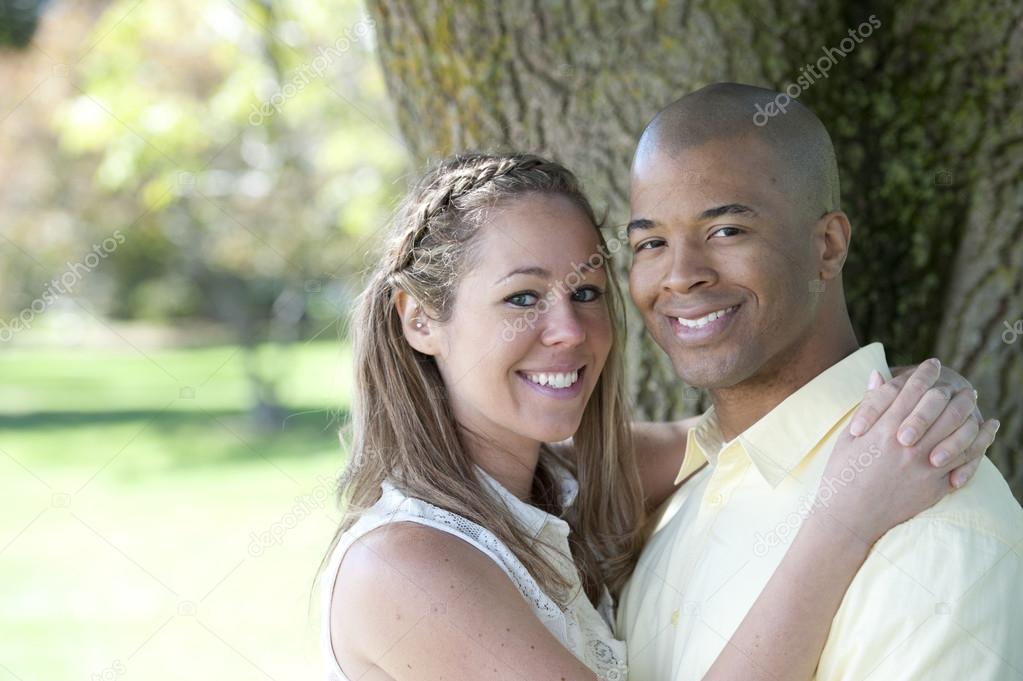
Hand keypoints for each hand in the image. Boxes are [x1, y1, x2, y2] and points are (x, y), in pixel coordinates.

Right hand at [818, 360, 999, 544]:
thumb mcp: (848, 437)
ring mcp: (924, 466)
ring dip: (970, 411)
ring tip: (972, 400)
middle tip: (959, 384)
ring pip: (959, 430)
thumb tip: (878, 376)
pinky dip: (981, 441)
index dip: (924, 374)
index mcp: (882, 429)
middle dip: (953, 391)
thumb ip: (868, 406)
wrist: (849, 517)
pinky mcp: (935, 486)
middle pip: (941, 407)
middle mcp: (907, 445)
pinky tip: (987, 428)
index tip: (932, 365)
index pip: (910, 391)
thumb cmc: (842, 475)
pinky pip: (966, 460)